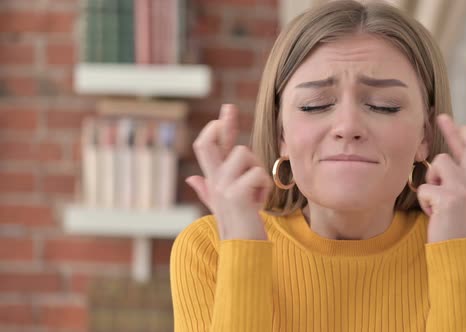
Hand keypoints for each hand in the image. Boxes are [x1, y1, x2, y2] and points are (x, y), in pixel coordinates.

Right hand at [185, 104, 271, 239]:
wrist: (244, 250)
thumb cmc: (239, 226)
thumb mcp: (222, 204)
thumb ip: (207, 190)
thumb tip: (192, 179)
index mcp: (213, 180)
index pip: (209, 147)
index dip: (217, 127)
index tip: (226, 111)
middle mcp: (214, 181)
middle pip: (208, 142)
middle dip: (222, 123)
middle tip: (230, 108)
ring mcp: (223, 187)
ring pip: (244, 154)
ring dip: (258, 170)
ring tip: (257, 192)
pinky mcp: (235, 195)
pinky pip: (257, 173)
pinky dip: (265, 186)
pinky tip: (260, 201)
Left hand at [417, 114, 465, 242]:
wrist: (460, 258)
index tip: (461, 123)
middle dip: (452, 130)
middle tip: (440, 116)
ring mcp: (461, 189)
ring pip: (438, 164)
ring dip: (430, 182)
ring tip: (435, 203)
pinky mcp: (447, 198)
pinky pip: (424, 188)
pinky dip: (423, 203)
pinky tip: (432, 215)